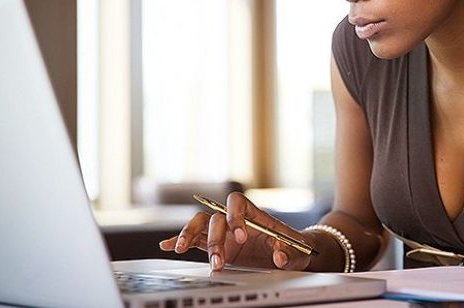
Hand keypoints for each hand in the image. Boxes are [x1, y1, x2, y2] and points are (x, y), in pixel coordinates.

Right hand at [158, 191, 312, 271]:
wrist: (290, 252)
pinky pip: (195, 240)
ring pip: (199, 225)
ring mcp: (224, 232)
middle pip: (215, 218)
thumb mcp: (297, 250)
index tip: (241, 237)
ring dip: (189, 235)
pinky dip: (179, 240)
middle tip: (219, 261)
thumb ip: (289, 252)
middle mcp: (235, 220)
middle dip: (214, 239)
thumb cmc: (293, 245)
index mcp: (253, 213)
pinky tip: (166, 245)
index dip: (235, 216)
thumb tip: (280, 256)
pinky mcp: (217, 246)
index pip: (236, 202)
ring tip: (181, 249)